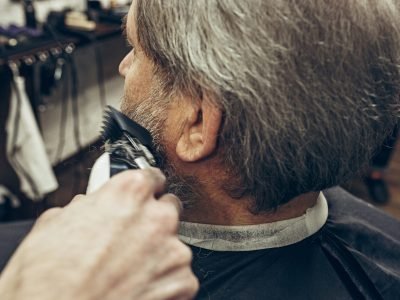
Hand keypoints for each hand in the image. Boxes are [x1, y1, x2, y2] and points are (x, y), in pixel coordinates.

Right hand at [0, 168, 198, 299]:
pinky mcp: (182, 282)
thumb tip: (88, 206)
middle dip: (152, 221)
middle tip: (128, 239)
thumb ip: (85, 207)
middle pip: (167, 209)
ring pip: (172, 244)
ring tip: (126, 271)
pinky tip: (136, 288)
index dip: (144, 190)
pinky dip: (163, 281)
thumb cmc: (48, 279)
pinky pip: (178, 275)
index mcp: (129, 192)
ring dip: (156, 253)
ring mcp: (173, 251)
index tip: (142, 197)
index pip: (152, 177)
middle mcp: (157, 217)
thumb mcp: (54, 224)